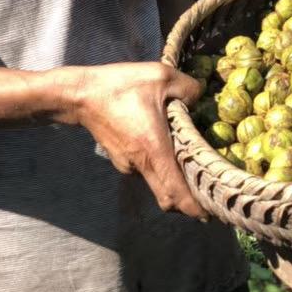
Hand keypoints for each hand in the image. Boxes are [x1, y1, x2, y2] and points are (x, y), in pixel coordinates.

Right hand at [70, 62, 205, 216]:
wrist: (81, 94)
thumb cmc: (121, 85)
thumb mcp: (160, 76)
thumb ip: (188, 88)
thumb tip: (199, 98)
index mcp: (154, 150)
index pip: (175, 192)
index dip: (193, 208)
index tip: (210, 215)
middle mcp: (141, 165)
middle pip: (167, 197)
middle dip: (188, 202)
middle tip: (209, 196)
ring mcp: (128, 165)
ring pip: (158, 180)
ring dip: (174, 178)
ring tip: (193, 163)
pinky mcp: (121, 159)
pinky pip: (147, 168)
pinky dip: (160, 165)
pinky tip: (168, 145)